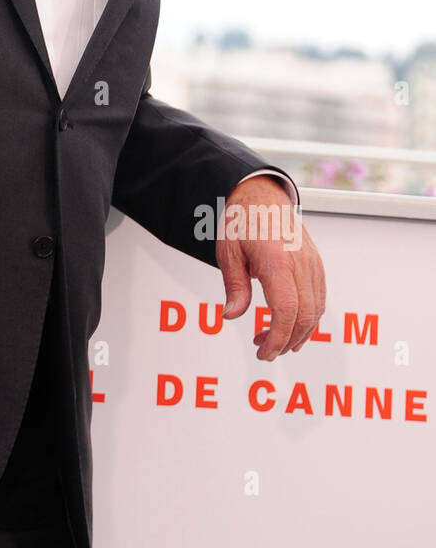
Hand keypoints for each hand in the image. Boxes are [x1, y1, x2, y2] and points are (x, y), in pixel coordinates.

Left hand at [216, 177, 325, 360]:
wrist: (261, 195)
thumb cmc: (242, 221)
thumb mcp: (228, 252)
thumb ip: (234, 286)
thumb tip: (231, 315)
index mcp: (277, 260)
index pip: (286, 310)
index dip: (278, 337)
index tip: (263, 352)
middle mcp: (300, 262)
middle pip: (305, 315)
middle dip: (287, 341)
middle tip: (265, 350)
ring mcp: (312, 262)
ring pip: (317, 309)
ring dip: (298, 332)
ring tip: (273, 341)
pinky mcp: (316, 263)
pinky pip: (319, 297)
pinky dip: (309, 317)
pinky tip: (292, 326)